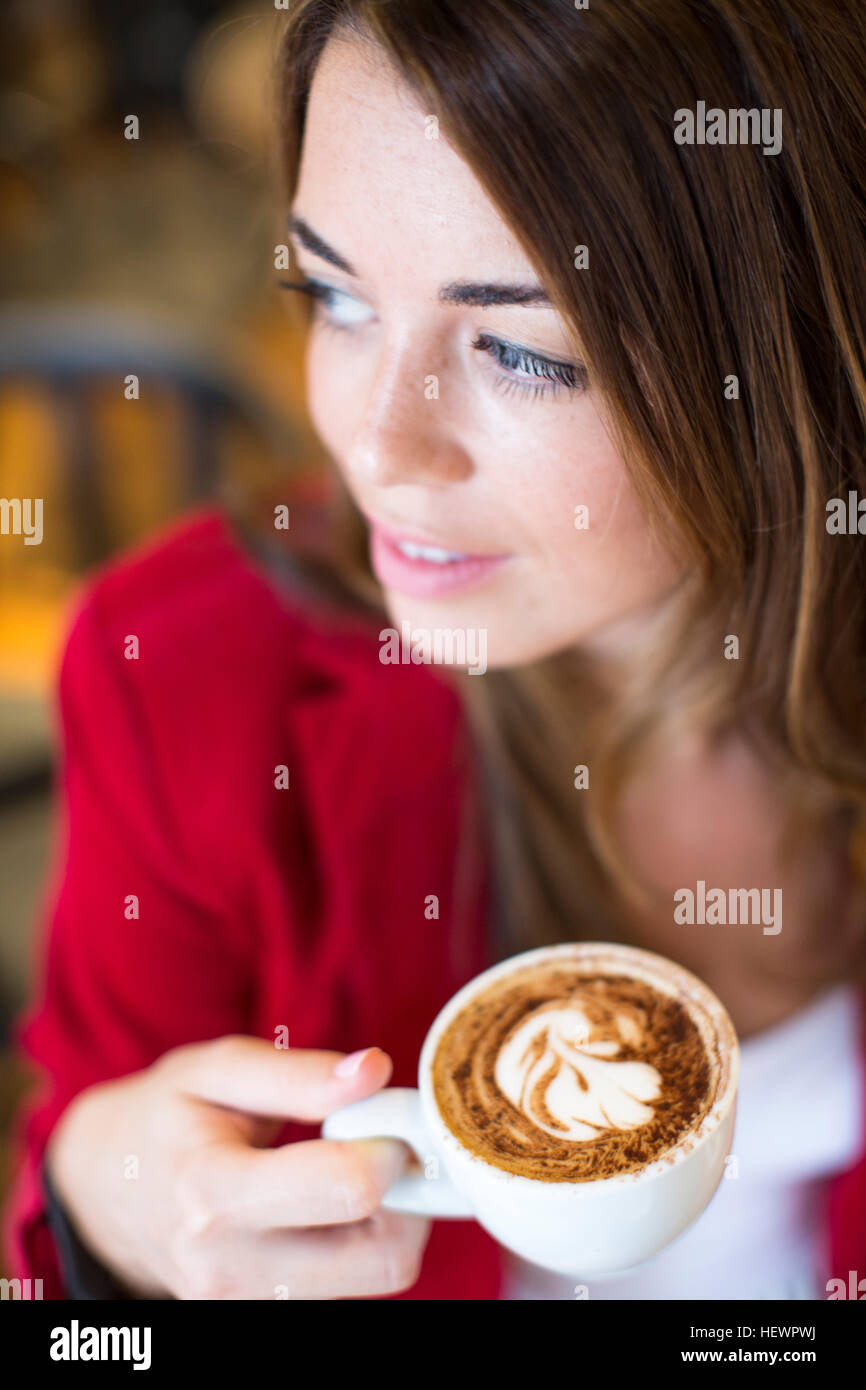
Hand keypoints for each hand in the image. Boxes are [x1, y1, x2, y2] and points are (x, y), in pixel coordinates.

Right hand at [45, 1038, 429, 1299]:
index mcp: (214, 1193)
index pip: (350, 1188)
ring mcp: (247, 1306)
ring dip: (386, 1221)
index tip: (375, 1113)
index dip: (387, 1142)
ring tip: (344, 1171)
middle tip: (377, 1146)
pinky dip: (359, 1245)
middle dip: (407, 1195)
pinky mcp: (263, 1318)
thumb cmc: (167, 1116)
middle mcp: (231, 1270)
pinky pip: (350, 1289)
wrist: (106, 1188)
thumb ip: (299, 1073)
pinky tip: (327, 1206)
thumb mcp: (217, 1070)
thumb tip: (377, 1071)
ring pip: (377, 1278)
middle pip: (385, 1259)